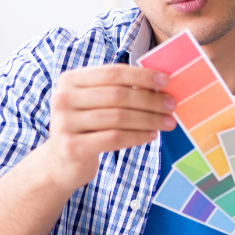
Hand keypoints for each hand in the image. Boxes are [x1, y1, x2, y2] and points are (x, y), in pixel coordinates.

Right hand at [45, 64, 176, 190]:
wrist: (62, 161)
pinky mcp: (72, 146)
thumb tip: (159, 83)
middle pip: (118, 95)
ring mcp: (64, 123)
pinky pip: (114, 138)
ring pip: (118, 117)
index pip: (112, 73)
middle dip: (150, 99)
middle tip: (172, 105)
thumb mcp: (97, 103)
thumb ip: (119, 90)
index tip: (166, 81)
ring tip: (167, 122)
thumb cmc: (88, 126)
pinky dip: (137, 136)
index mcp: (70, 80)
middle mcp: (63, 98)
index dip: (142, 75)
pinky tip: (151, 135)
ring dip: (148, 119)